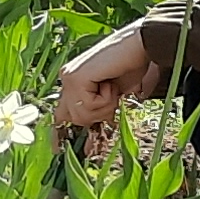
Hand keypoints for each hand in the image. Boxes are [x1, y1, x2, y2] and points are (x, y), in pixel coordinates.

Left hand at [54, 25, 154, 140]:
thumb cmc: (132, 68)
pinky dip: (106, 99)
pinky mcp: (75, 78)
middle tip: (113, 95)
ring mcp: (69, 77)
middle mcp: (67, 79)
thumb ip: (99, 112)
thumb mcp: (114, 96)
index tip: (58, 153)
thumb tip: (91, 144)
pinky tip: (110, 83)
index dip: (61, 135)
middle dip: (98, 115)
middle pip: (74, 119)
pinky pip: (89, 106)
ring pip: (82, 115)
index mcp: (74, 82)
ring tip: (112, 87)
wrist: (142, 45)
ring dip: (104, 106)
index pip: (61, 114)